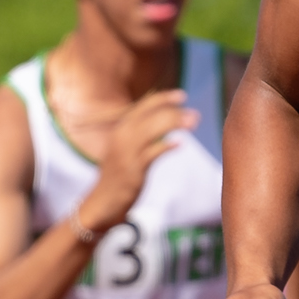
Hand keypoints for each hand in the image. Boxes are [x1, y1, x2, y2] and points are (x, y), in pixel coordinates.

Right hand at [81, 90, 198, 231]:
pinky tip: (179, 144)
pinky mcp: (132, 170)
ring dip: (173, 124)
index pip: (142, 106)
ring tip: (193, 123)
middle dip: (173, 112)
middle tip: (196, 115)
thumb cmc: (118, 176)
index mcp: (120, 129)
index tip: (182, 95)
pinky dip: (165, 146)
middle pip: (149, 116)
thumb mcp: (127, 150)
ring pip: (151, 131)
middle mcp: (121, 137)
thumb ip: (142, 135)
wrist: (102, 203)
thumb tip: (165, 122)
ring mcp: (126, 153)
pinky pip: (151, 153)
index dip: (162, 98)